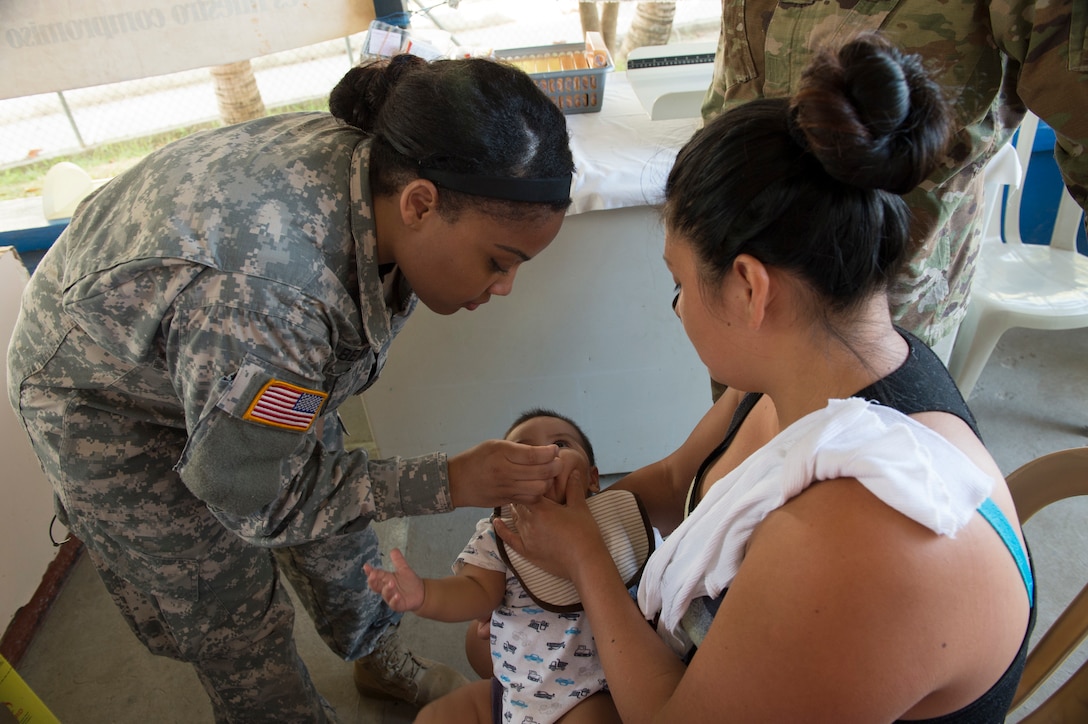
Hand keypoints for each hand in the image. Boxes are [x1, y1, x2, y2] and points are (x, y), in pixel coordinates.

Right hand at [363, 548, 424, 611]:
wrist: (421, 593)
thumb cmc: (409, 582)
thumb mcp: (404, 569)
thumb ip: (398, 560)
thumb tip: (393, 549)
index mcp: (385, 580)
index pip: (375, 575)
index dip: (370, 571)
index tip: (366, 566)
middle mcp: (386, 589)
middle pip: (375, 586)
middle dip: (373, 581)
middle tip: (373, 575)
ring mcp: (391, 597)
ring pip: (385, 594)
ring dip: (387, 589)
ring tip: (391, 583)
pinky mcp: (398, 605)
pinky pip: (394, 604)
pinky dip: (394, 600)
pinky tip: (397, 595)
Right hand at [447, 439, 561, 507]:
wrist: (455, 481)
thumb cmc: (476, 459)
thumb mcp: (494, 445)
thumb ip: (517, 448)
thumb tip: (543, 451)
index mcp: (501, 453)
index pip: (533, 455)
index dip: (549, 453)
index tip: (555, 449)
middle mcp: (504, 472)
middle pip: (540, 472)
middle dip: (555, 466)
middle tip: (557, 461)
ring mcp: (505, 489)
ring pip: (539, 488)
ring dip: (549, 481)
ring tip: (548, 474)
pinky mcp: (506, 501)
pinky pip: (530, 499)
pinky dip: (539, 493)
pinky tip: (538, 485)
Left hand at [494, 469, 606, 580]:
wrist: (585, 562)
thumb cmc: (585, 533)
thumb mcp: (580, 507)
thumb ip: (574, 488)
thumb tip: (574, 472)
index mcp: (542, 508)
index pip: (528, 490)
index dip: (529, 484)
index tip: (530, 478)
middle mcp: (530, 522)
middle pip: (519, 503)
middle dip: (521, 495)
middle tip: (522, 487)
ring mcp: (526, 537)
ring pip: (515, 518)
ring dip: (514, 509)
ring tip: (514, 500)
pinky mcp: (526, 552)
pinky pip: (509, 539)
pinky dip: (501, 530)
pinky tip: (496, 522)